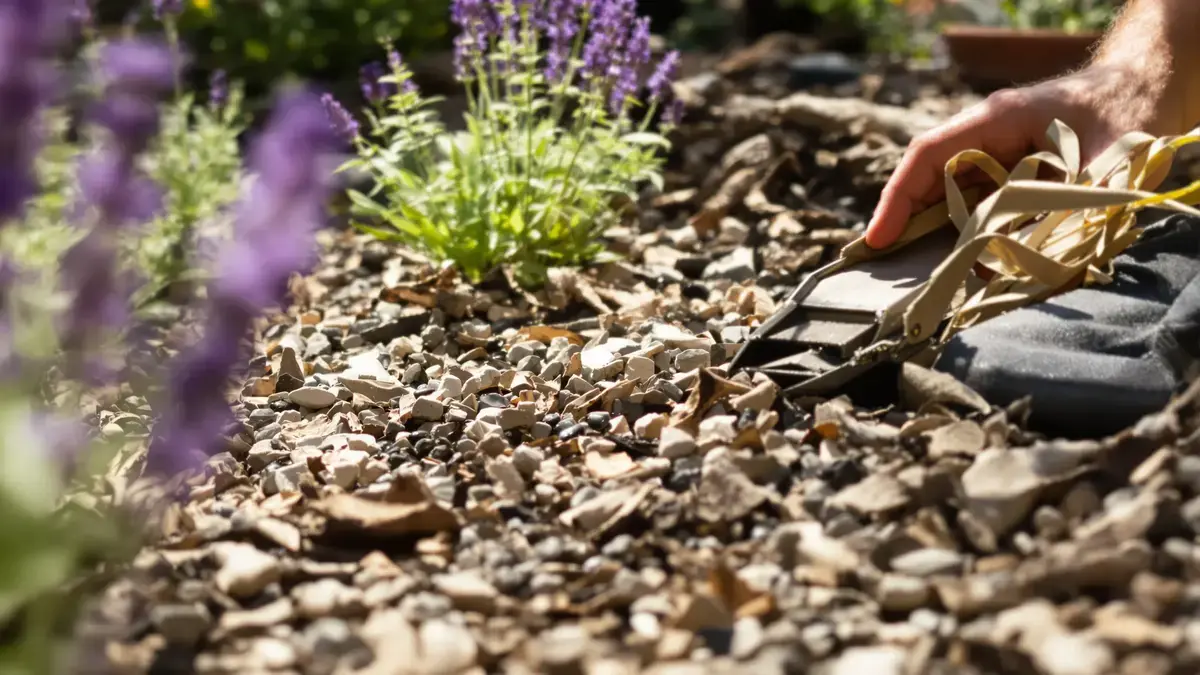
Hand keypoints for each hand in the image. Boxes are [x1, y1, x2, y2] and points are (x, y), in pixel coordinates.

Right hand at [864, 65, 1166, 249]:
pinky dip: (971, 238)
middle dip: (908, 226)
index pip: (928, 155)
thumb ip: (1063, 209)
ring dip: (940, 237)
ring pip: (951, 200)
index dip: (898, 198)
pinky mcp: (1009, 179)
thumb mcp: (1102, 163)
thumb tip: (1022, 260)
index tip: (879, 239)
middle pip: (929, 182)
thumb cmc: (1125, 115)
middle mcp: (985, 138)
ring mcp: (995, 158)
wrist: (1145, 94)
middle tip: (891, 272)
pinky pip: (977, 210)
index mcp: (996, 119)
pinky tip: (975, 268)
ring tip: (929, 279)